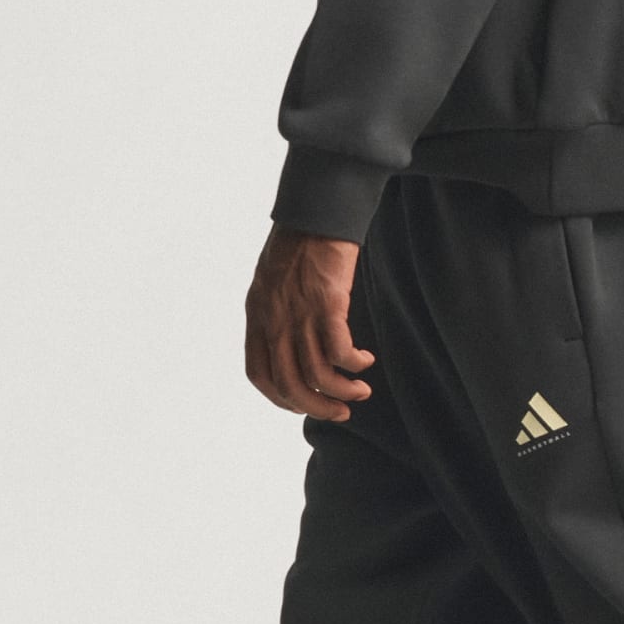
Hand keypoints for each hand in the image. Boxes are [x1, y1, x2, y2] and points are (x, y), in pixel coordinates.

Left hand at [243, 226, 375, 421]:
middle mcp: (274, 320)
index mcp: (257, 316)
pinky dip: (354, 364)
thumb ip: (275, 315)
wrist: (316, 210)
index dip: (280, 398)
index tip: (304, 403)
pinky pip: (340, 352)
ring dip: (342, 391)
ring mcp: (300, 314)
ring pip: (317, 374)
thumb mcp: (271, 282)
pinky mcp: (327, 304)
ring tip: (360, 392)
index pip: (259, 374)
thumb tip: (292, 346)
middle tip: (340, 412)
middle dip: (316, 407)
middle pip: (289, 384)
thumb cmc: (299, 243)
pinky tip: (366, 361)